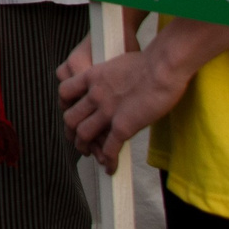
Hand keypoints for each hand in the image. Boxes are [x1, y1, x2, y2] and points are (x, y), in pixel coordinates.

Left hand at [58, 37, 191, 170]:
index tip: (72, 112)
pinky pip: (110, 149)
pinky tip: (111, 168)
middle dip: (71, 132)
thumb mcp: (121, 62)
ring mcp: (107, 111)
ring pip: (83, 135)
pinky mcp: (123, 126)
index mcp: (93, 76)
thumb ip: (114, 74)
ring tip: (90, 154)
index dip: (65, 105)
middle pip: (70, 118)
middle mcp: (95, 94)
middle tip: (78, 140)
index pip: (65, 91)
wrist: (163, 65)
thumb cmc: (151, 60)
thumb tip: (121, 81)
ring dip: (84, 147)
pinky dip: (108, 161)